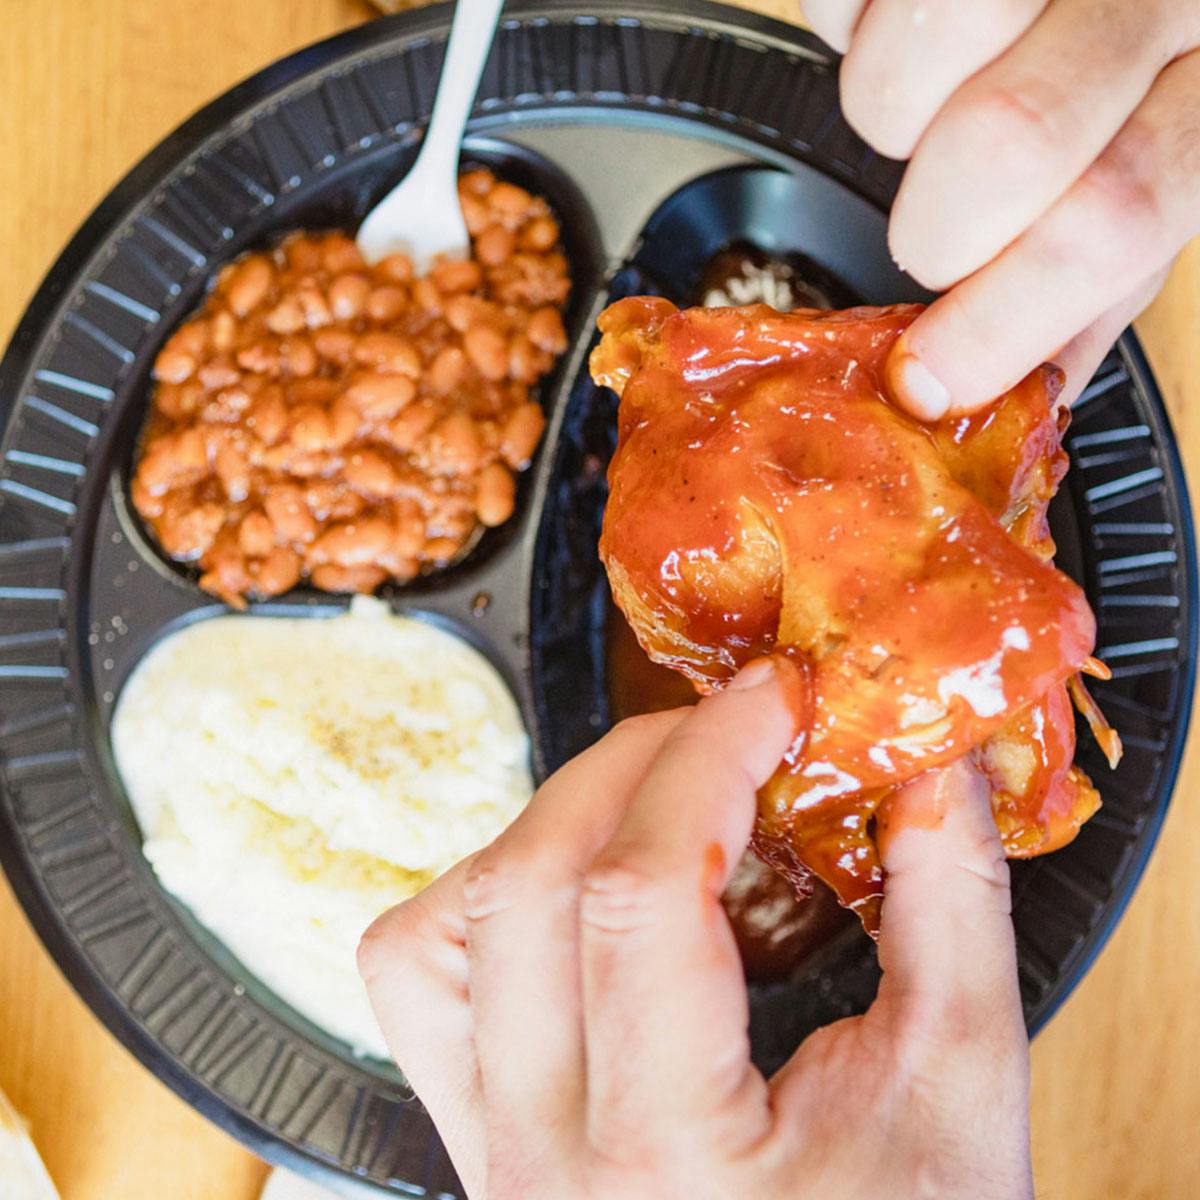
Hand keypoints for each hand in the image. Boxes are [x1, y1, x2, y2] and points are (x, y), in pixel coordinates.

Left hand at [358, 660, 1032, 1198]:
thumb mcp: (959, 1094)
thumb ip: (949, 909)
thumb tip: (931, 765)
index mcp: (668, 1147)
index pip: (644, 890)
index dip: (710, 758)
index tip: (773, 697)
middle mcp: (542, 1153)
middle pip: (526, 884)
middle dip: (632, 763)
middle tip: (723, 728)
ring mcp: (489, 1149)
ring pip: (436, 929)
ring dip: (542, 824)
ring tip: (647, 796)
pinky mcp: (476, 1137)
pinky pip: (419, 982)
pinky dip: (484, 897)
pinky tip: (573, 882)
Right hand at [801, 0, 1199, 415]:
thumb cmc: (1156, 41)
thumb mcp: (1168, 158)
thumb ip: (1102, 273)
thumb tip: (1027, 393)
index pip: (1115, 215)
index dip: (1006, 317)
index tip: (932, 380)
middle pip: (1000, 146)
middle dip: (934, 229)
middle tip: (941, 229)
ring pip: (897, 80)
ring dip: (886, 123)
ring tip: (931, 101)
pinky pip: (838, 9)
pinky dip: (845, 35)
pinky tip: (903, 26)